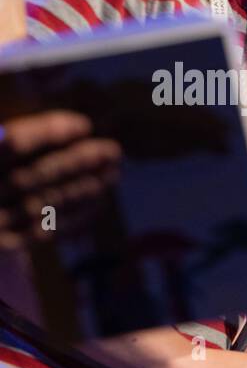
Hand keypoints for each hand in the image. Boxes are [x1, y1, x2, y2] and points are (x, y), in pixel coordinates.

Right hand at [0, 110, 120, 249]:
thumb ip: (9, 141)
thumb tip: (43, 130)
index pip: (14, 142)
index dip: (50, 131)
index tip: (84, 124)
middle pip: (37, 173)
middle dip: (79, 160)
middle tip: (114, 150)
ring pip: (44, 202)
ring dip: (83, 187)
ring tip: (113, 173)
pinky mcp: (0, 243)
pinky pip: (41, 229)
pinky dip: (72, 216)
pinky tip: (96, 203)